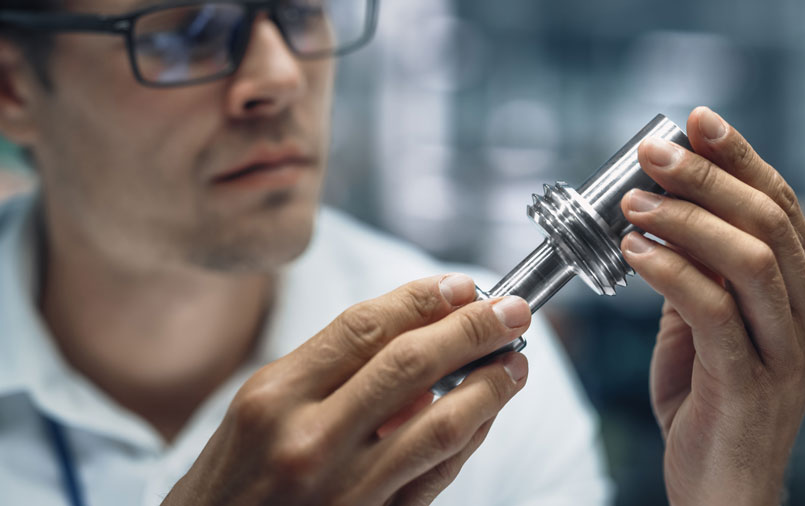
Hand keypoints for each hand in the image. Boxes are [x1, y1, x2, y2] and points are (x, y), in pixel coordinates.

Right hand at [162, 274, 530, 505]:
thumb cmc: (231, 477)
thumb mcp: (257, 409)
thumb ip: (331, 373)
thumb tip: (419, 341)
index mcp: (274, 395)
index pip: (364, 327)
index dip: (422, 299)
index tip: (462, 286)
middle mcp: (307, 439)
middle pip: (409, 364)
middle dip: (471, 330)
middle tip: (511, 310)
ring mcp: (342, 490)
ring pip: (439, 424)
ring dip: (488, 386)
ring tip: (515, 361)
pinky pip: (436, 475)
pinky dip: (470, 438)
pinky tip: (487, 414)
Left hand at [619, 107, 804, 504]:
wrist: (720, 484)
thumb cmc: (711, 400)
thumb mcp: (709, 323)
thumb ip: (702, 272)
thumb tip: (667, 213)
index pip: (781, 204)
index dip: (739, 157)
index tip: (695, 122)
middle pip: (767, 220)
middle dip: (707, 177)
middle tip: (652, 154)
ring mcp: (790, 349)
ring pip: (749, 258)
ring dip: (685, 220)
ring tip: (634, 204)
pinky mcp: (752, 380)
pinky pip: (713, 309)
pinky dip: (671, 272)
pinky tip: (635, 253)